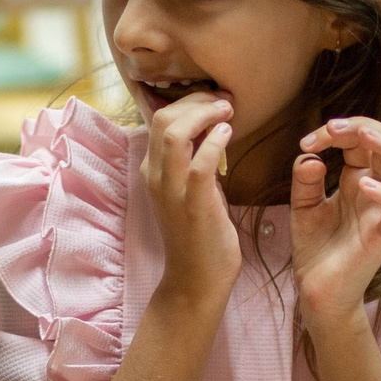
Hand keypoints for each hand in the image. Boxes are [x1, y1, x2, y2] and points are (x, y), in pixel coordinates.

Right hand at [141, 91, 240, 308]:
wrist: (195, 280)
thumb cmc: (199, 234)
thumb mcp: (191, 189)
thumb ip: (195, 159)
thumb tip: (211, 127)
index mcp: (152, 169)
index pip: (160, 118)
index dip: (190, 101)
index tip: (217, 101)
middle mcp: (154, 176)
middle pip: (164, 118)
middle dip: (197, 101)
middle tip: (225, 101)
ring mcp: (171, 191)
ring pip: (174, 134)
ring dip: (204, 114)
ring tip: (227, 111)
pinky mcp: (192, 205)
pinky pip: (199, 164)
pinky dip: (214, 142)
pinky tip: (229, 133)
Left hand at [291, 116, 380, 337]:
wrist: (316, 291)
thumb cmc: (315, 249)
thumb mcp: (302, 206)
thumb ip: (305, 179)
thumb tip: (311, 156)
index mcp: (359, 180)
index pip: (362, 141)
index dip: (337, 132)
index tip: (307, 141)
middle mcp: (377, 191)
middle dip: (365, 127)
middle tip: (332, 128)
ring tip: (361, 136)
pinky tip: (362, 184)